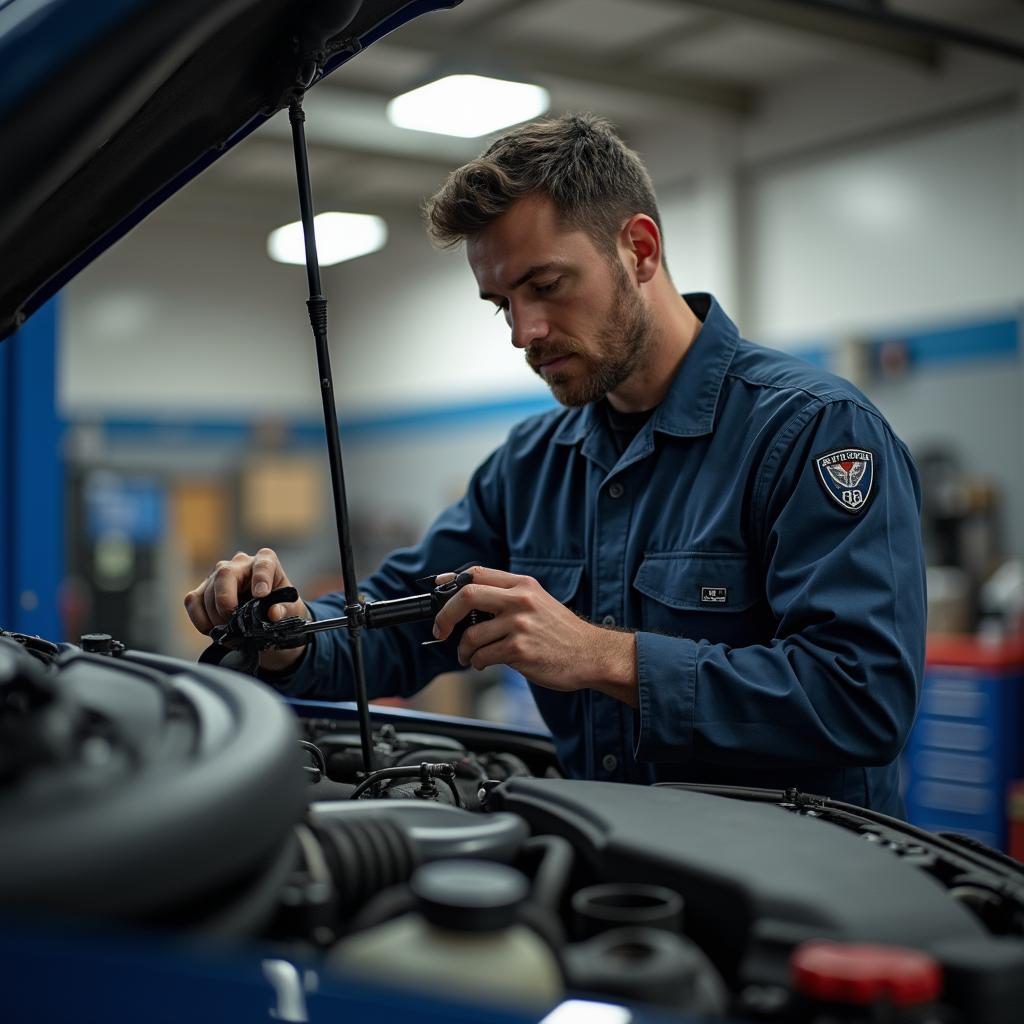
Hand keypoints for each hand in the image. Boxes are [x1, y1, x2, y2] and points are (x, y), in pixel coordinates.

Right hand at [183, 548, 309, 672]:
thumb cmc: (280, 607)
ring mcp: (219, 575)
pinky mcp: (204, 589)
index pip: (263, 564)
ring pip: (208, 591)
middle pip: (225, 574)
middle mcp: (240, 563)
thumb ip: (284, 611)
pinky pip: (193, 601)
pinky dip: (200, 619)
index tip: (261, 595)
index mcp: (266, 561)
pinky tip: (213, 631)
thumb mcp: (291, 610)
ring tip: (231, 633)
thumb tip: (273, 613)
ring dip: (216, 617)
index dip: (261, 578)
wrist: (266, 617)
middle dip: (226, 600)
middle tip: (233, 621)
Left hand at [432, 566, 636, 702]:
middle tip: (441, 630)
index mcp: (523, 585)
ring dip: (463, 650)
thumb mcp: (538, 602)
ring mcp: (519, 625)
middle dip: (445, 615)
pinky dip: (477, 662)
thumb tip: (467, 601)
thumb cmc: (562, 632)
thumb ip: (507, 597)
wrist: (591, 654)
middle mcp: (520, 600)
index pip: (477, 573)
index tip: (437, 590)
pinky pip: (483, 656)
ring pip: (471, 634)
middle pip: (467, 596)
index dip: (450, 581)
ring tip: (469, 656)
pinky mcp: (519, 650)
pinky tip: (484, 663)